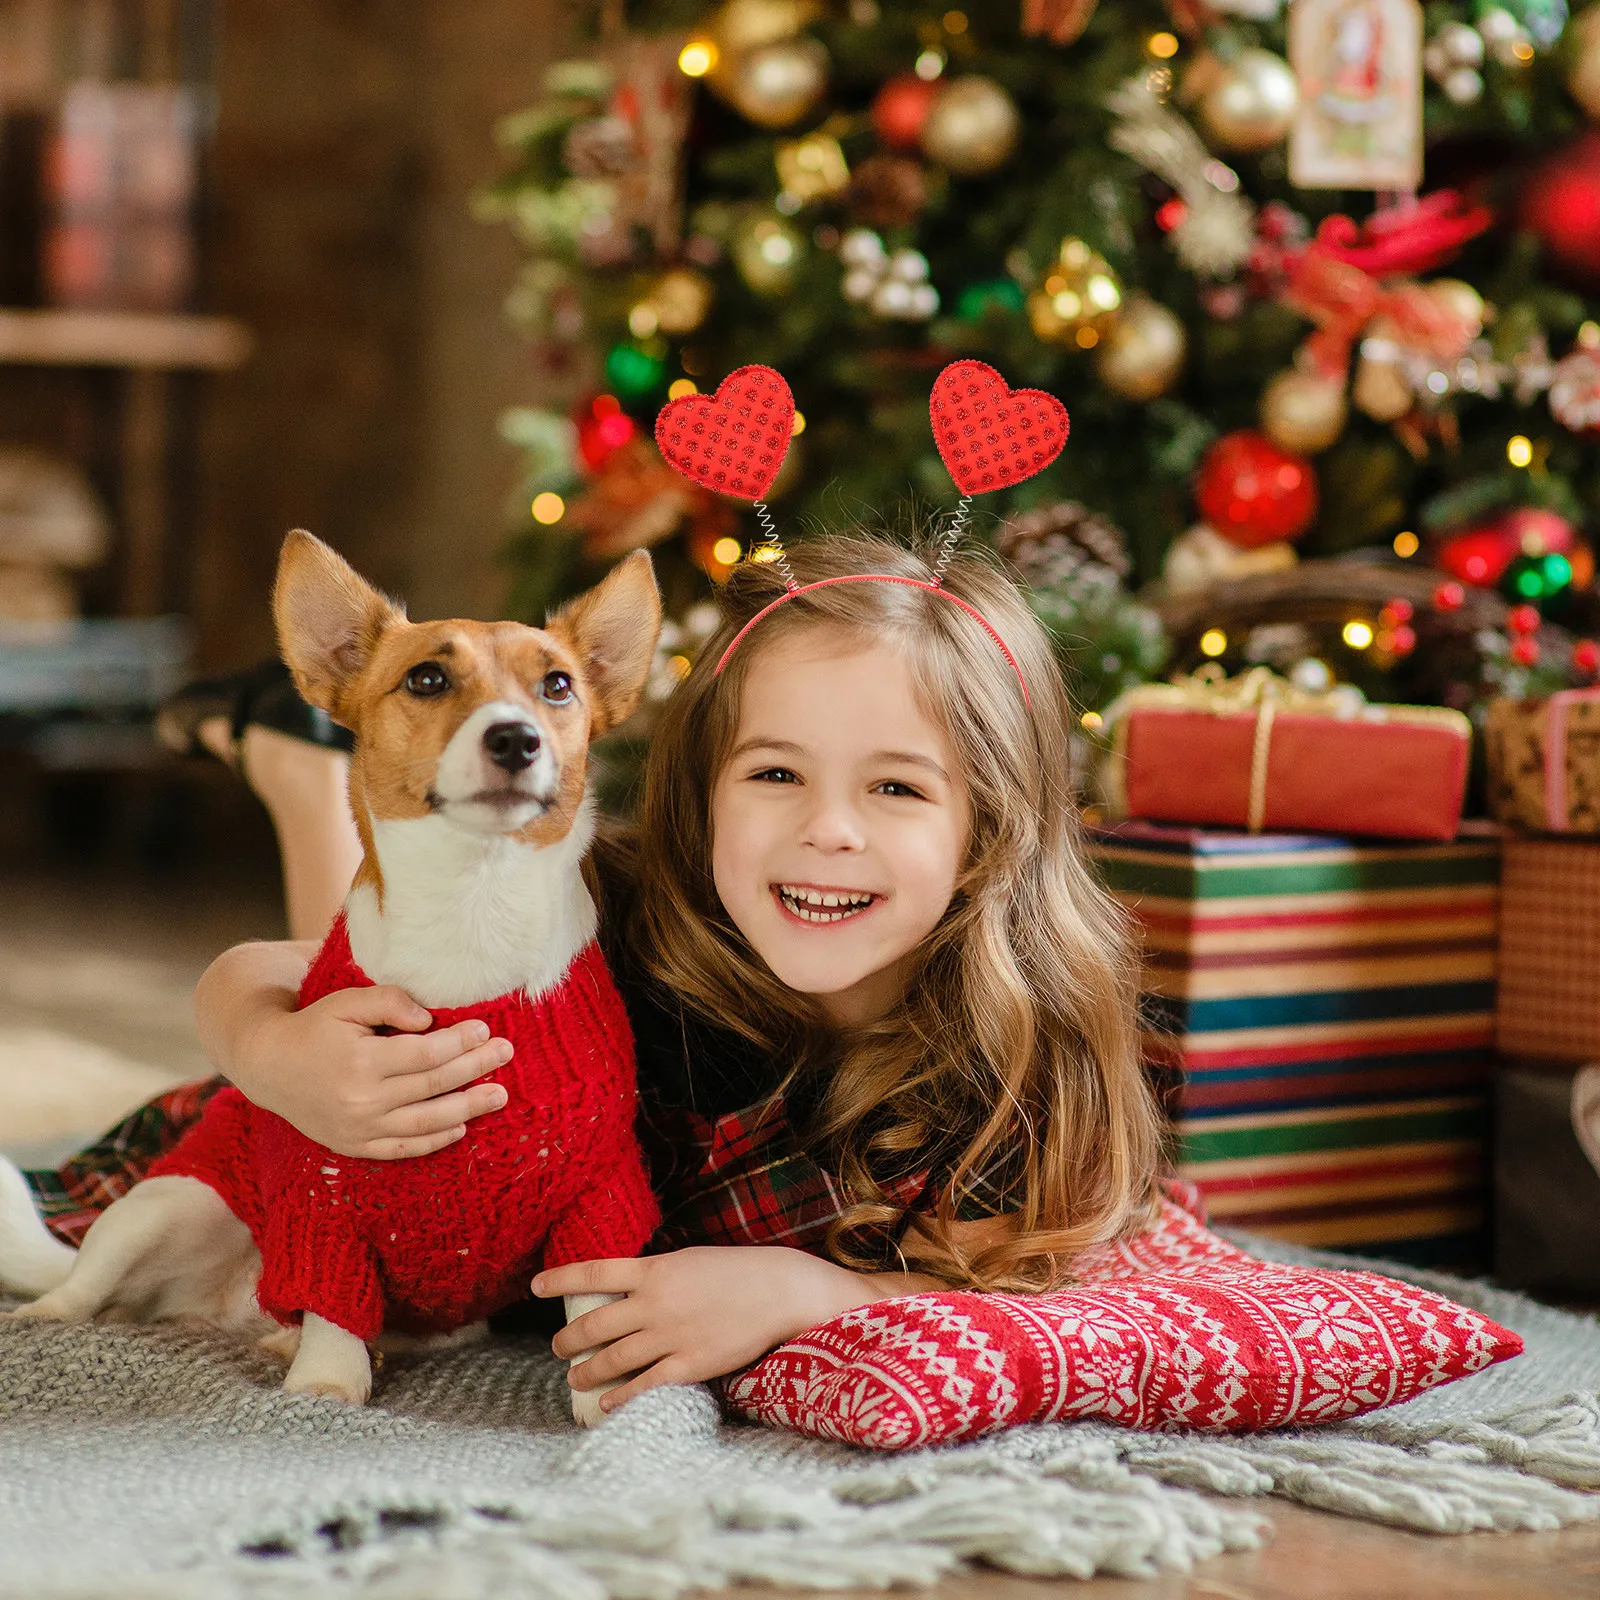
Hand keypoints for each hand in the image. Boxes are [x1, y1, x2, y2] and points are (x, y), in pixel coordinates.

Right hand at [243, 985, 512, 1159]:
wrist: (269, 1066)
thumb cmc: (315, 1027)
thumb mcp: (346, 1002)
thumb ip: (389, 1001)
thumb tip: (430, 1019)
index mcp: (360, 1062)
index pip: (426, 1054)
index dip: (460, 1042)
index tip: (486, 1029)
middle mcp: (362, 1101)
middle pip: (433, 1086)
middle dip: (475, 1069)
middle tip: (506, 1054)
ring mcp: (359, 1129)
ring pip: (425, 1123)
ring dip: (468, 1109)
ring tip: (500, 1096)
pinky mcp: (355, 1146)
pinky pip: (403, 1149)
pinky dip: (434, 1141)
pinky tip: (461, 1127)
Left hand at [535, 1247, 936, 1412]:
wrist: (779, 1291)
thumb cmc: (738, 1271)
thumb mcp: (690, 1260)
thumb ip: (657, 1275)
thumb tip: (627, 1287)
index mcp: (655, 1269)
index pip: (593, 1272)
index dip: (559, 1279)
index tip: (536, 1286)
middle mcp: (654, 1303)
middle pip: (593, 1324)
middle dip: (568, 1339)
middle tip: (559, 1348)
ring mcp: (670, 1335)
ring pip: (611, 1359)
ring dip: (586, 1371)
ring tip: (575, 1378)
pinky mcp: (688, 1365)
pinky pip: (643, 1386)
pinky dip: (618, 1398)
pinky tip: (605, 1404)